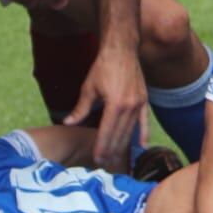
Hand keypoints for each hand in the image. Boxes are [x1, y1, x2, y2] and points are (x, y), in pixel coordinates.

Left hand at [64, 43, 147, 171]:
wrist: (121, 49)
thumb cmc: (103, 66)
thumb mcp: (88, 88)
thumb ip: (80, 109)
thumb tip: (67, 123)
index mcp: (114, 105)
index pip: (107, 132)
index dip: (102, 147)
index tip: (97, 159)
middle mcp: (129, 107)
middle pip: (120, 135)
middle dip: (112, 150)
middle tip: (105, 164)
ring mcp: (139, 104)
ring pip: (131, 131)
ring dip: (123, 145)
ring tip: (116, 158)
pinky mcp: (144, 100)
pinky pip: (144, 122)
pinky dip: (143, 134)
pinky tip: (142, 146)